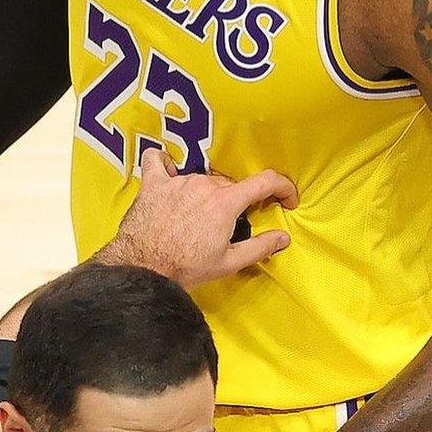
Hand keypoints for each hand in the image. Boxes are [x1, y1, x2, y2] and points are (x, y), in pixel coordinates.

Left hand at [95, 148, 297, 288]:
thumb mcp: (228, 263)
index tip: (287, 200)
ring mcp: (176, 181)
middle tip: (229, 225)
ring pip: (202, 178)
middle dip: (237, 202)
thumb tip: (283, 237)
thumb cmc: (185, 268)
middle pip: (231, 185)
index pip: (266, 181)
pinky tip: (168, 174)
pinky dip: (165, 165)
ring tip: (196, 217)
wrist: (143, 270)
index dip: (284, 188)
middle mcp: (203, 184)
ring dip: (206, 193)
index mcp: (225, 202)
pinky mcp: (152, 183)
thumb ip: (260, 247)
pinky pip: (157, 161)